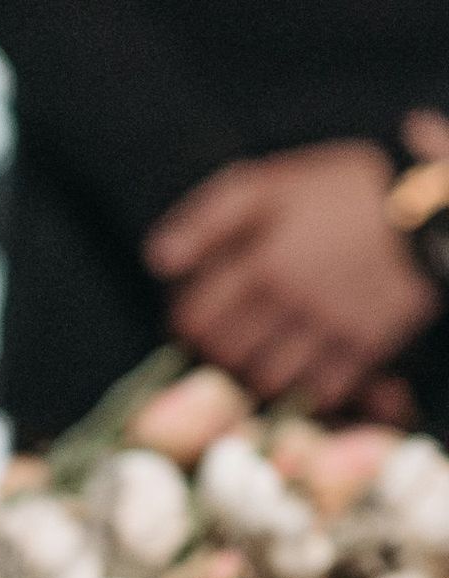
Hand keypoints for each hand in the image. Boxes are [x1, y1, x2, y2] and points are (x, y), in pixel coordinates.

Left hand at [145, 142, 439, 411]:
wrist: (431, 205)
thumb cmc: (343, 193)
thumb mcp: (274, 184)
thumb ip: (210, 218)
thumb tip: (156, 261)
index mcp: (264, 260)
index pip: (194, 320)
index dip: (188, 320)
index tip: (198, 313)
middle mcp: (294, 302)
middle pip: (226, 356)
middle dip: (219, 349)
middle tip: (230, 333)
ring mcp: (330, 331)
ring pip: (266, 381)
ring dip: (256, 372)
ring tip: (264, 350)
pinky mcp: (365, 351)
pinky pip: (317, 393)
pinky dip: (304, 387)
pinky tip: (303, 363)